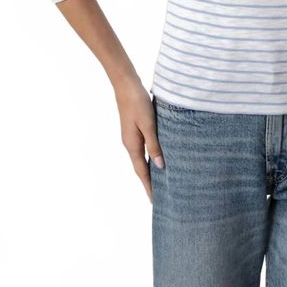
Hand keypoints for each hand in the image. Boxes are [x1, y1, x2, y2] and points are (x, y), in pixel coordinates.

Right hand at [114, 78, 164, 202]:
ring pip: (141, 159)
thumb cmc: (138, 103)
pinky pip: (142, 149)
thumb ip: (154, 145)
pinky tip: (156, 158)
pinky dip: (148, 158)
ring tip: (159, 182)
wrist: (126, 85)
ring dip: (149, 171)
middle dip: (148, 183)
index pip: (142, 172)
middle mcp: (130, 144)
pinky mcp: (134, 129)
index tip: (155, 201)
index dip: (148, 186)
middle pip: (140, 168)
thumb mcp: (149, 124)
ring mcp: (131, 137)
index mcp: (132, 145)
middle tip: (159, 197)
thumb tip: (159, 166)